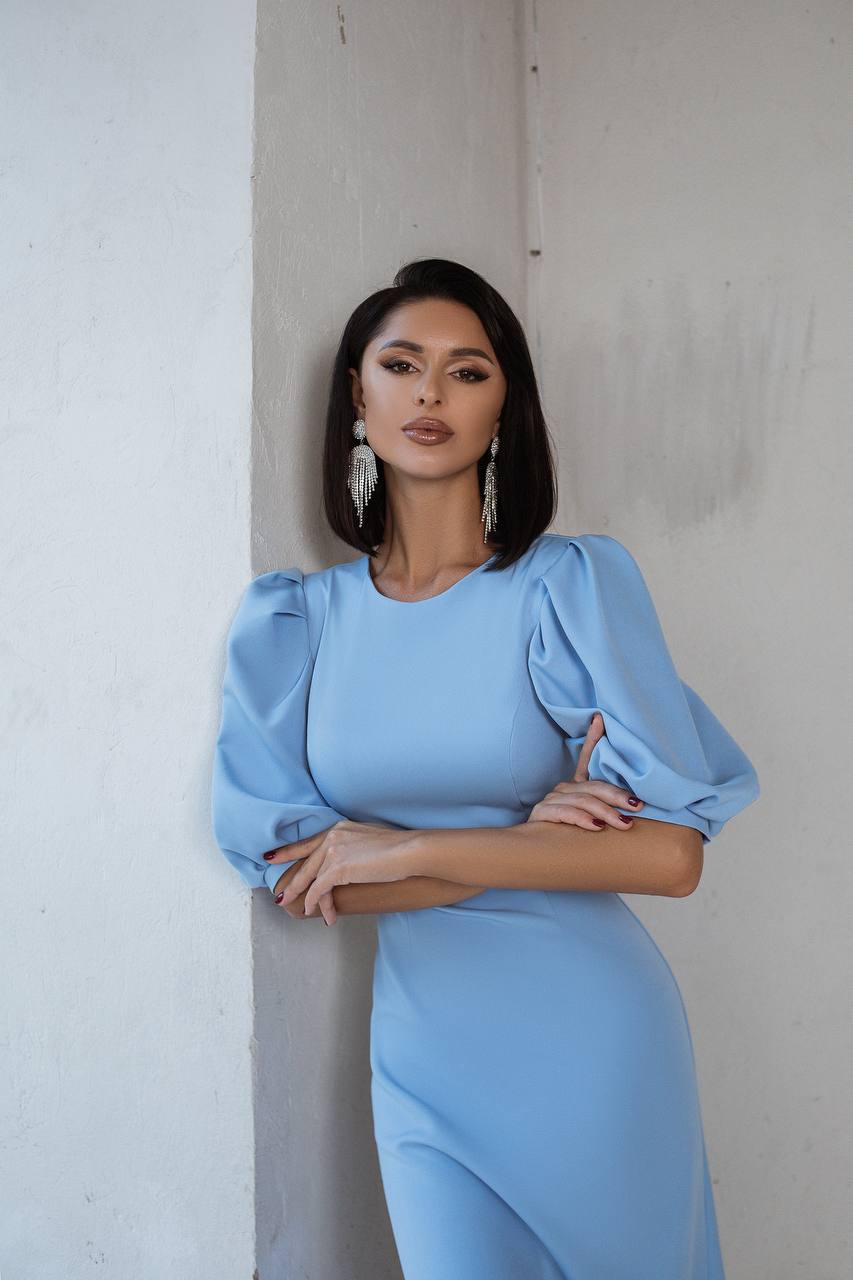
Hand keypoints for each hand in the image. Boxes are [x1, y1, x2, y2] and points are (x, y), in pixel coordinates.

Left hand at [265, 819, 416, 924]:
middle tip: (282, 897)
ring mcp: (334, 851)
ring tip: (304, 911)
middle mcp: (333, 836)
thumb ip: (354, 847)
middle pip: (306, 863)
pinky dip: (316, 902)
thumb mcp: (370, 840)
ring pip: (311, 879)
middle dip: (293, 883)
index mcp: (339, 827)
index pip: (309, 841)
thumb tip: (352, 862)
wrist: (410, 851)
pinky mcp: (338, 868)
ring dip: (307, 898)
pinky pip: (319, 889)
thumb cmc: (399, 848)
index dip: (289, 851)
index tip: (272, 857)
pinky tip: (318, 912)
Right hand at [526, 712, 643, 831]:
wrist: (535, 854)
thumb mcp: (592, 820)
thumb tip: (638, 806)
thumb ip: (608, 811)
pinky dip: (583, 819)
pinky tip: (597, 828)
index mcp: (575, 786)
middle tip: (637, 806)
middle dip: (618, 795)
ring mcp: (551, 800)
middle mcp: (563, 789)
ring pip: (583, 800)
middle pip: (593, 786)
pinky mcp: (542, 813)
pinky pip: (566, 812)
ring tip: (624, 823)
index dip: (593, 738)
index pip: (585, 758)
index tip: (600, 719)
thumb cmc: (569, 837)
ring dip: (606, 812)